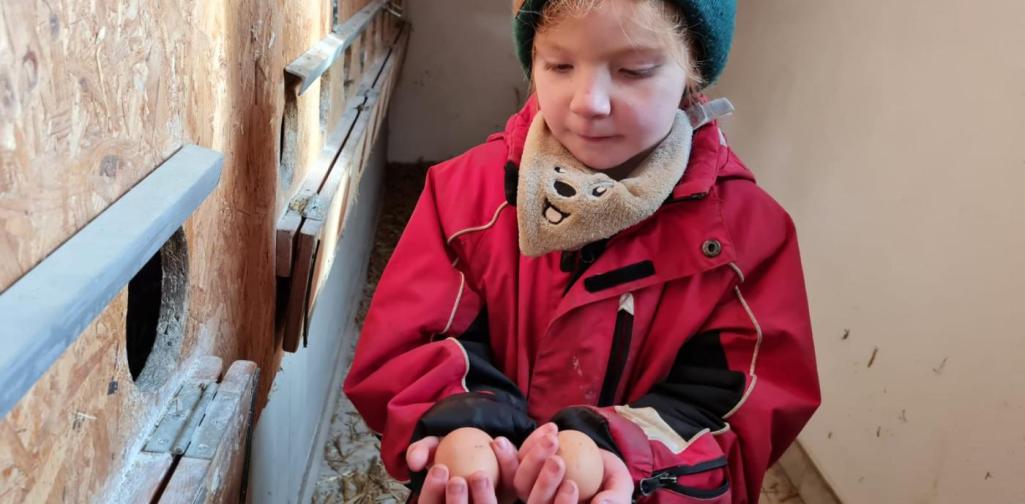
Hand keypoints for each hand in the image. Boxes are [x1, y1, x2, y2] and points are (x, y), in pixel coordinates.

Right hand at [406, 434, 520, 502]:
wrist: (479, 442)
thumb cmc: (451, 450)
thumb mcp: (432, 448)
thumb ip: (420, 451)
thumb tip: (415, 461)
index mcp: (444, 502)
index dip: (432, 492)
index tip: (438, 470)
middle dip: (457, 503)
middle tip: (457, 481)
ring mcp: (489, 503)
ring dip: (484, 496)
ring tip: (479, 474)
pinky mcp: (512, 491)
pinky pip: (513, 486)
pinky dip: (508, 466)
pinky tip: (499, 444)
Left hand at [513, 424, 633, 503]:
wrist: (599, 460)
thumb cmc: (610, 481)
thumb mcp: (619, 488)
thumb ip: (614, 499)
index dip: (561, 503)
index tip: (572, 486)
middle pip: (534, 502)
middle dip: (545, 482)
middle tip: (558, 461)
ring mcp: (529, 490)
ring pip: (521, 482)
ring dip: (534, 458)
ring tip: (553, 439)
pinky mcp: (522, 469)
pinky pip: (515, 461)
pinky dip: (527, 442)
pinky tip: (548, 429)